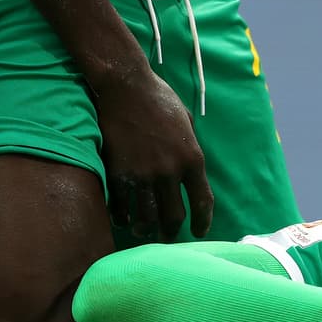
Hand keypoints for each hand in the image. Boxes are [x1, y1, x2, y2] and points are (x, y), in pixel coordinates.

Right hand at [93, 65, 213, 240]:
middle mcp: (170, 171)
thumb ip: (191, 149)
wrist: (126, 84)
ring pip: (147, 216)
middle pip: (174, 216)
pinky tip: (124, 220)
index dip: (203, 222)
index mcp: (193, 159)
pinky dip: (122, 216)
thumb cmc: (159, 99)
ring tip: (145, 233)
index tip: (199, 232)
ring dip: (147, 229)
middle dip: (172, 232)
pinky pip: (121, 204)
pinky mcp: (118, 170)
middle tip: (169, 237)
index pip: (203, 202)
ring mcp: (143, 172)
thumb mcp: (187, 124)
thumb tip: (191, 169)